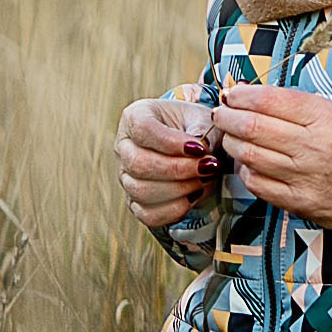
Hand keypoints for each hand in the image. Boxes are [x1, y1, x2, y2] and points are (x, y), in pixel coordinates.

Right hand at [116, 92, 219, 230]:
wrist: (195, 147)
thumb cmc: (195, 127)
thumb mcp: (202, 118)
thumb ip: (201, 129)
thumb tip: (200, 146)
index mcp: (134, 117)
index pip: (143, 130)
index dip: (171, 142)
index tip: (200, 148)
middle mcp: (124, 147)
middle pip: (138, 164)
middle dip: (177, 170)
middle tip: (208, 167)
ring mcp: (126, 176)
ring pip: (141, 191)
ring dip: (178, 190)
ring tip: (204, 180)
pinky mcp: (135, 201)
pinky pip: (147, 214)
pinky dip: (173, 210)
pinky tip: (194, 196)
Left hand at [214, 86, 331, 236]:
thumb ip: (300, 106)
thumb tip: (256, 98)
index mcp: (325, 117)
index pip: (270, 100)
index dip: (242, 95)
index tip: (232, 93)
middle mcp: (313, 146)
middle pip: (253, 127)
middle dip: (228, 117)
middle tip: (220, 113)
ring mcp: (305, 178)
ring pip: (250, 156)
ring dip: (232, 144)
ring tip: (229, 136)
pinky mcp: (301, 203)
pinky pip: (260, 186)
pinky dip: (246, 172)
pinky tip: (246, 164)